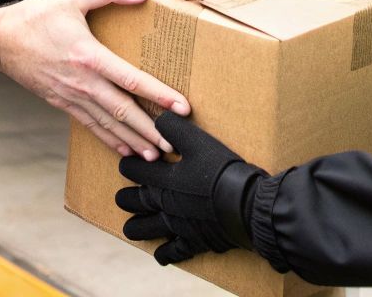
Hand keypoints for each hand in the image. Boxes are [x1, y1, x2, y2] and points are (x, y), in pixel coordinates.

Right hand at [0, 0, 189, 159]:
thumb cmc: (35, 17)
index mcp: (89, 56)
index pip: (132, 80)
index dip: (159, 95)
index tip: (181, 109)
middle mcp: (83, 82)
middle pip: (123, 112)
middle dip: (151, 130)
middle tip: (174, 144)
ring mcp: (71, 96)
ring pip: (108, 124)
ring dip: (133, 141)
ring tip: (154, 156)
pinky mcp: (61, 103)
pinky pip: (89, 125)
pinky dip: (108, 139)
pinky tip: (123, 150)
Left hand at [116, 114, 270, 265]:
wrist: (246, 205)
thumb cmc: (223, 171)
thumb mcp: (199, 141)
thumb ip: (174, 127)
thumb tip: (157, 117)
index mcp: (162, 179)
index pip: (132, 170)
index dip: (127, 165)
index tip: (128, 163)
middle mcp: (162, 204)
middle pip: (130, 202)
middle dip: (125, 197)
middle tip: (126, 195)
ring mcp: (175, 226)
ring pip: (141, 231)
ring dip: (136, 226)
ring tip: (135, 223)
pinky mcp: (191, 242)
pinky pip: (169, 253)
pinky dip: (163, 253)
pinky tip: (161, 251)